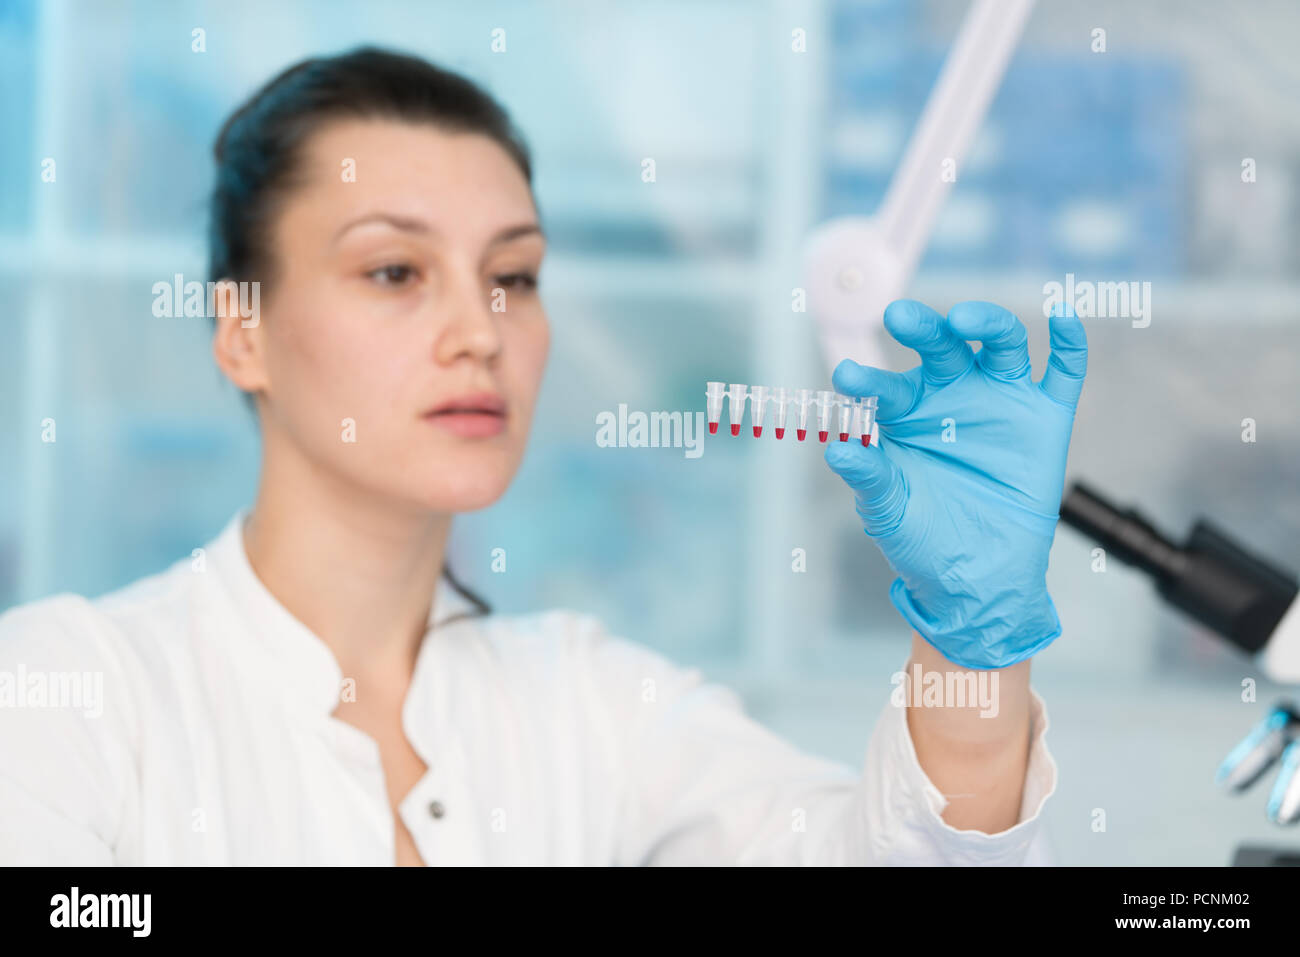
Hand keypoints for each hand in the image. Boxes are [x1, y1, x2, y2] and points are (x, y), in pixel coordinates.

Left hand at [825, 299, 1086, 668]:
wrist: (976, 577)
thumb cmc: (922, 538)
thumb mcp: (889, 509)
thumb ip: (869, 476)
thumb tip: (836, 449)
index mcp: (907, 412)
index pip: (885, 385)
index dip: (866, 379)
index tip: (847, 378)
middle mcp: (953, 394)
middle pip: (942, 346)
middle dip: (922, 328)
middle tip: (899, 317)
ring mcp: (1000, 401)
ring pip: (1001, 344)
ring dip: (986, 322)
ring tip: (965, 318)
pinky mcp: (1044, 418)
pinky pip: (1063, 372)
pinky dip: (1069, 341)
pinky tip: (1064, 312)